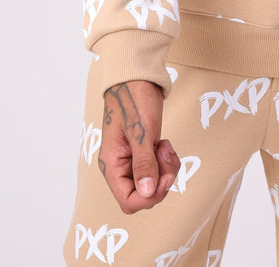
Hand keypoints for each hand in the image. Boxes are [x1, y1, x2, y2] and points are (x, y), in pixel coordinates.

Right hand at [98, 80, 178, 213]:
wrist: (137, 77)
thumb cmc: (134, 99)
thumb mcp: (140, 132)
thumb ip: (143, 164)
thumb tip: (147, 193)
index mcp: (112, 165)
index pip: (129, 201)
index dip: (149, 197)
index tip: (164, 177)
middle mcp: (120, 167)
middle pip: (143, 195)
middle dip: (161, 181)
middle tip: (166, 155)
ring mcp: (132, 160)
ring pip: (153, 183)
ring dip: (165, 169)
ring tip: (165, 146)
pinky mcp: (143, 152)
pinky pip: (157, 169)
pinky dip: (166, 161)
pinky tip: (164, 144)